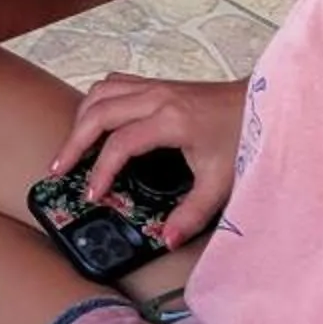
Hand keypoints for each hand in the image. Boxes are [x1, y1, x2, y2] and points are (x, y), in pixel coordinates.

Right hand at [47, 73, 245, 247]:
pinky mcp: (156, 84)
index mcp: (171, 120)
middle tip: (58, 169)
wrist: (264, 103)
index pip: (120, 143)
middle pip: (98, 112)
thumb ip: (191, 214)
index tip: (92, 194)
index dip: (101, 170)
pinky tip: (94, 122)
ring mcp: (155, 86)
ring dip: (80, 118)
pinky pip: (113, 84)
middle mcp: (156, 97)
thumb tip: (165, 239)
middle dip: (74, 142)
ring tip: (71, 148)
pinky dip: (96, 102)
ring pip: (100, 92)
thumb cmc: (244, 139)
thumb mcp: (220, 183)